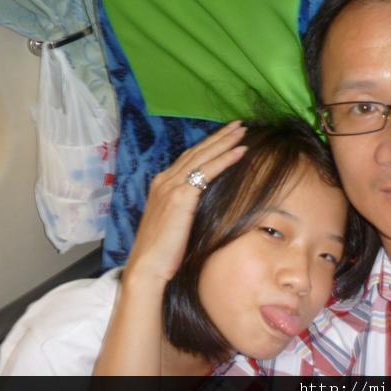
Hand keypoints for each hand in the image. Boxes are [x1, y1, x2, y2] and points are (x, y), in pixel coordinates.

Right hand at [125, 120, 247, 287]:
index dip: (209, 145)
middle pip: (197, 151)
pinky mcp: (181, 195)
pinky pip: (208, 171)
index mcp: (162, 185)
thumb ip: (186, 207)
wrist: (148, 266)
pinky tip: (241, 151)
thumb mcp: (175, 222)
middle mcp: (165, 180)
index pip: (190, 158)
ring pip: (204, 156)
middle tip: (239, 124)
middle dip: (219, 136)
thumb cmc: (163, 252)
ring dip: (225, 141)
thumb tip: (205, 202)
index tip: (226, 136)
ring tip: (242, 131)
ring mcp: (171, 185)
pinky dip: (225, 158)